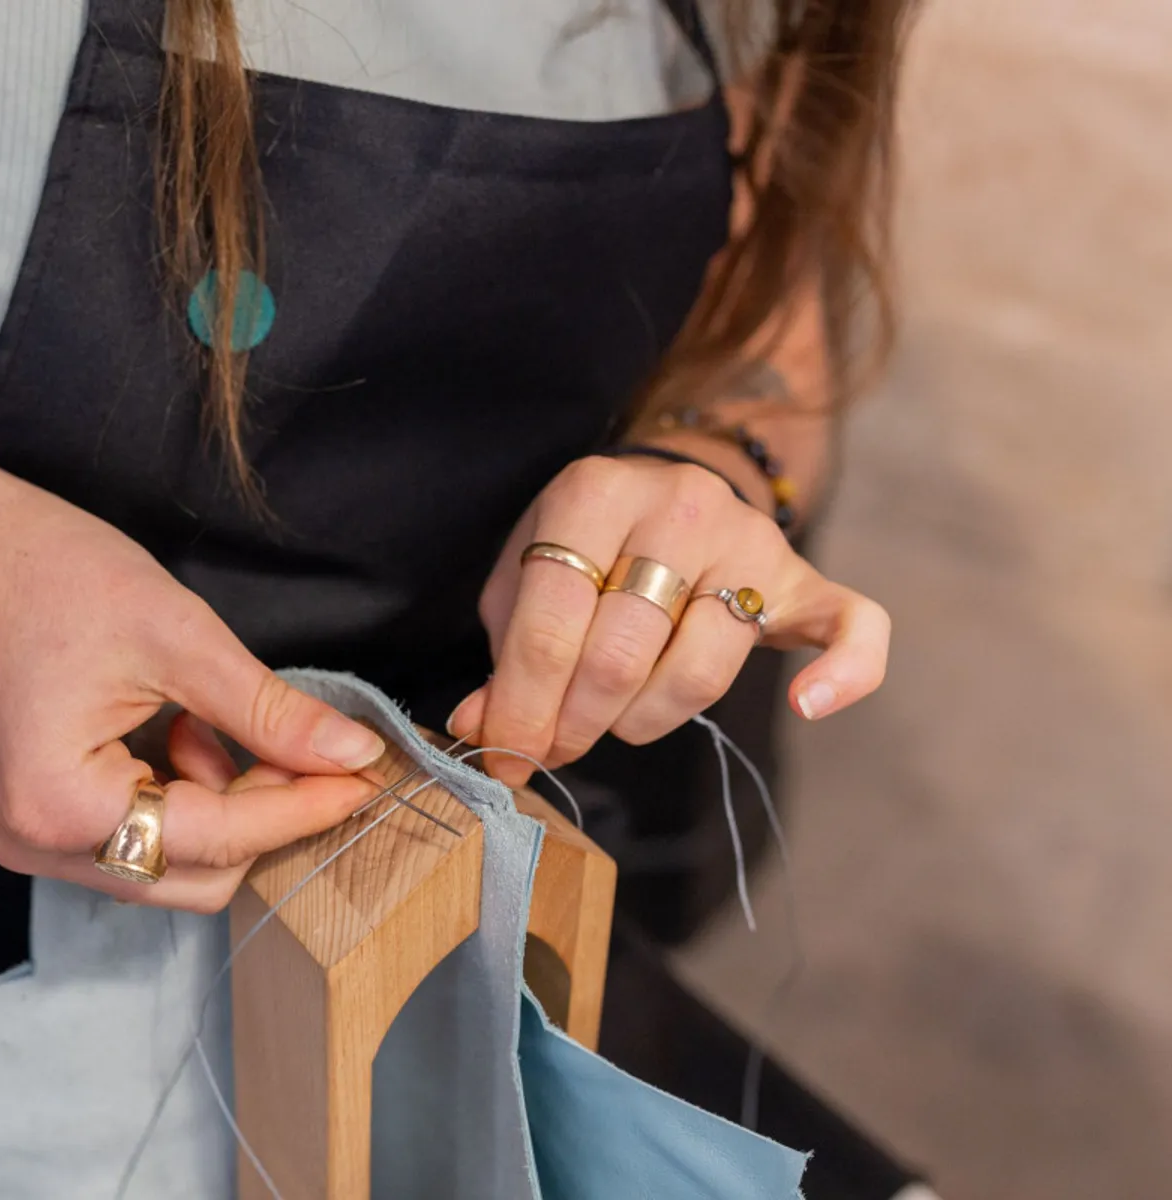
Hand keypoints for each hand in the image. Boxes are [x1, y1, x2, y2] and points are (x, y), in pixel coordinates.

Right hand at [0, 466, 384, 912]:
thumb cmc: (55, 577)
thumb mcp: (179, 635)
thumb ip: (268, 712)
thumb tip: (354, 757)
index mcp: (61, 807)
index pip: (216, 839)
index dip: (302, 808)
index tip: (368, 778)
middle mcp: (40, 847)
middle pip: (198, 876)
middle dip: (261, 814)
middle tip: (300, 746)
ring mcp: (37, 843)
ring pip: (177, 864)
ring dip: (223, 805)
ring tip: (208, 719)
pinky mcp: (46, 825)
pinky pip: (146, 839)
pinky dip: (187, 797)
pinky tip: (181, 730)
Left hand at [449, 454, 888, 787]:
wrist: (671, 485)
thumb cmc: (588, 543)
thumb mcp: (526, 573)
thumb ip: (505, 649)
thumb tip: (481, 727)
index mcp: (595, 493)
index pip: (551, 624)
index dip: (522, 705)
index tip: (504, 751)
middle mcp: (681, 507)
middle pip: (621, 653)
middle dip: (574, 722)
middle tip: (550, 748)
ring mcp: (752, 541)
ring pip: (700, 669)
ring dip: (644, 720)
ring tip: (613, 721)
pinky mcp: (804, 578)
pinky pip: (853, 627)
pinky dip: (844, 673)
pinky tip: (807, 706)